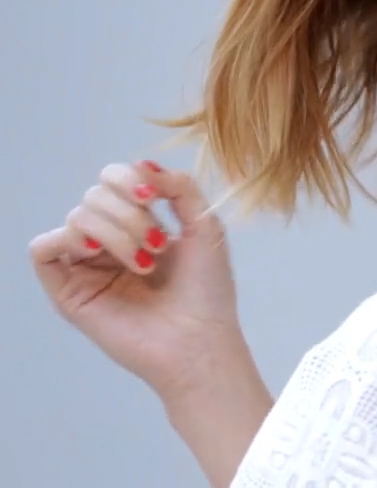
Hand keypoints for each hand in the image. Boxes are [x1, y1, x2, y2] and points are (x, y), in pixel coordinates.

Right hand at [29, 160, 244, 401]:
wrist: (199, 339)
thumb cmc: (207, 290)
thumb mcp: (205, 225)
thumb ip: (179, 187)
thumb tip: (143, 164)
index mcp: (139, 225)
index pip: (113, 178)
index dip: (129, 178)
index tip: (154, 198)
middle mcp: (108, 242)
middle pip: (95, 194)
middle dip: (131, 213)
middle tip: (159, 244)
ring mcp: (86, 266)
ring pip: (77, 216)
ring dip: (116, 231)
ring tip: (146, 262)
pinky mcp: (67, 291)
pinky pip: (44, 246)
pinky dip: (72, 239)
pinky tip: (101, 254)